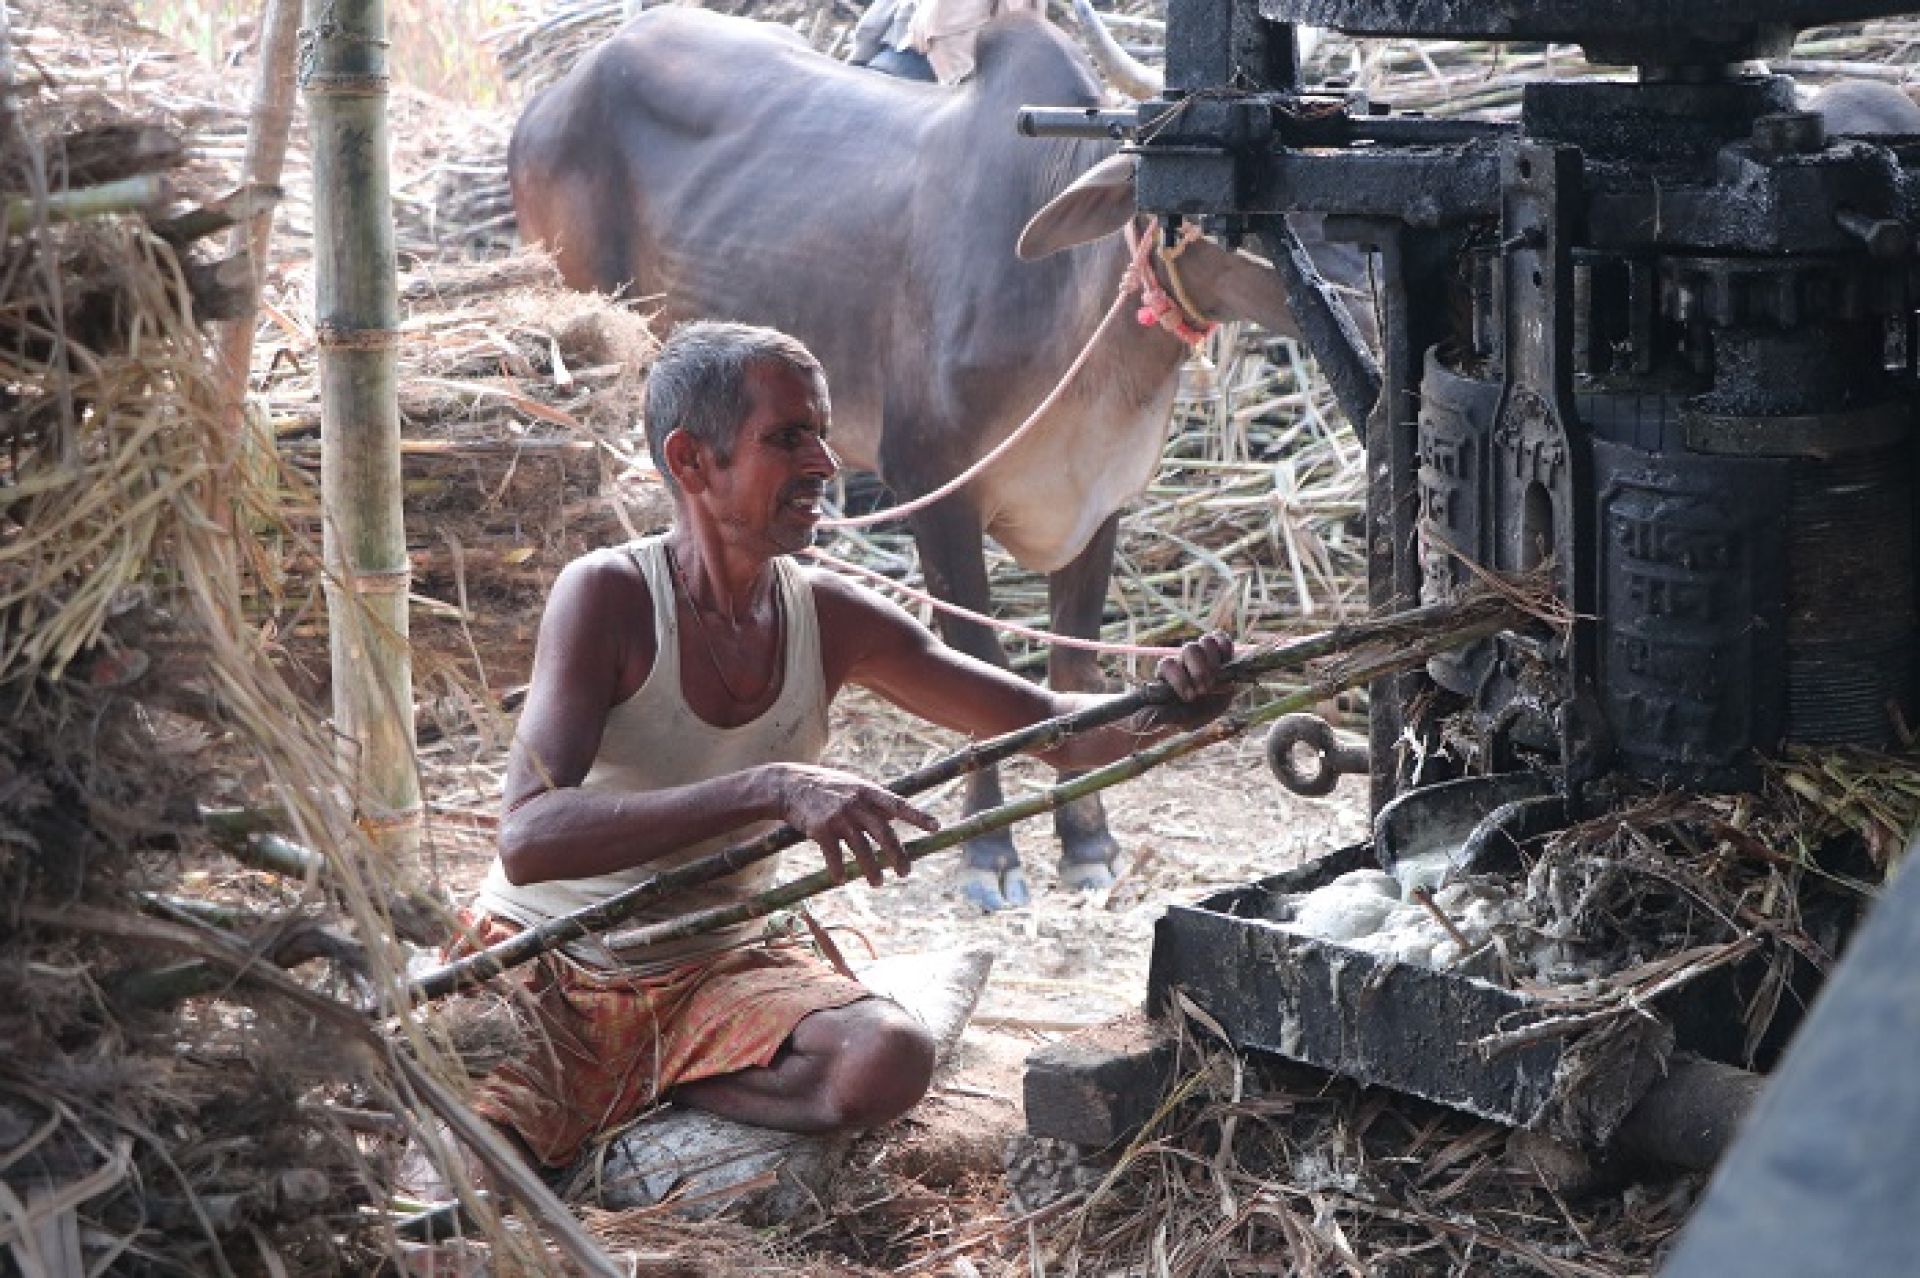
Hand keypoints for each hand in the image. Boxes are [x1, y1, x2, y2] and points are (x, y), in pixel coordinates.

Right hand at [765, 763, 940, 887]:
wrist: (788, 784)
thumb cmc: (825, 787)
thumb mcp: (851, 786)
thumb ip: (872, 801)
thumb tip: (895, 817)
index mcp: (867, 791)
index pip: (898, 805)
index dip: (918, 816)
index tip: (936, 827)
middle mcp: (856, 803)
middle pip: (884, 833)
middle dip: (897, 855)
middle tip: (905, 873)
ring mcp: (838, 816)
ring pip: (861, 849)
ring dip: (871, 869)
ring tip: (877, 883)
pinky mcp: (820, 829)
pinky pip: (833, 855)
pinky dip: (837, 869)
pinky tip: (841, 879)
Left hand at [1148, 630, 1237, 728]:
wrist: (1207, 709)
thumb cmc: (1185, 713)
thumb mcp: (1173, 717)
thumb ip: (1157, 716)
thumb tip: (1134, 722)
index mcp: (1168, 672)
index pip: (1169, 664)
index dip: (1179, 679)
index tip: (1189, 698)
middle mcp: (1184, 659)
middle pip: (1190, 648)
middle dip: (1200, 670)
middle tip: (1205, 691)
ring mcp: (1202, 654)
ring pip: (1206, 642)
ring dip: (1214, 661)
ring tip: (1217, 681)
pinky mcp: (1220, 652)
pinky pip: (1222, 639)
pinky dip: (1226, 648)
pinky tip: (1228, 664)